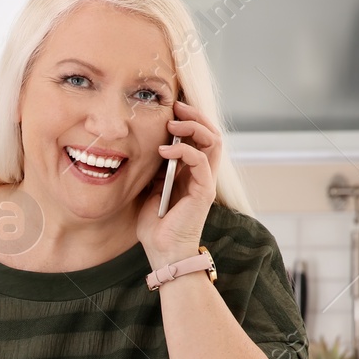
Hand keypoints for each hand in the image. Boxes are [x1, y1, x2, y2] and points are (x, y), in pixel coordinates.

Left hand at [137, 99, 221, 267]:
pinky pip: (201, 160)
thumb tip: (145, 145)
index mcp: (190, 172)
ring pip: (213, 141)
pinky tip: (164, 149)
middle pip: (211, 133)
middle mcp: (202, 174)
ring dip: (193, 126)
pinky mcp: (204, 191)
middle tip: (175, 105)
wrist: (162, 252)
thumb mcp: (148, 189)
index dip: (188, 119)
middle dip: (194, 115)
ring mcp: (205, 181)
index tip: (169, 108)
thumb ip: (153, 169)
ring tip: (172, 123)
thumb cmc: (154, 226)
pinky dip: (183, 149)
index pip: (199, 137)